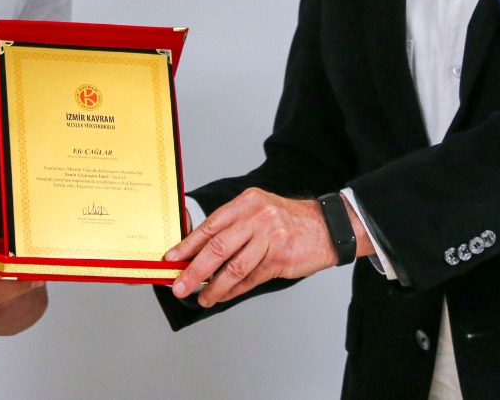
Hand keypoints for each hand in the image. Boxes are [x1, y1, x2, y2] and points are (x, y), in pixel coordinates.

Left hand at [165, 189, 338, 306]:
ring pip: (234, 267)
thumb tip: (199, 252)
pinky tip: (223, 295)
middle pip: (217, 247)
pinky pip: (251, 278)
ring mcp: (270, 237)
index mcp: (246, 202)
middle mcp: (257, 216)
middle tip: (180, 285)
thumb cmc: (288, 221)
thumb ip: (232, 227)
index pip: (210, 225)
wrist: (328, 227)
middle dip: (195, 270)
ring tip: (202, 297)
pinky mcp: (280, 258)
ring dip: (214, 287)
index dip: (188, 244)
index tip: (172, 259)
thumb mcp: (259, 211)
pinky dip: (234, 290)